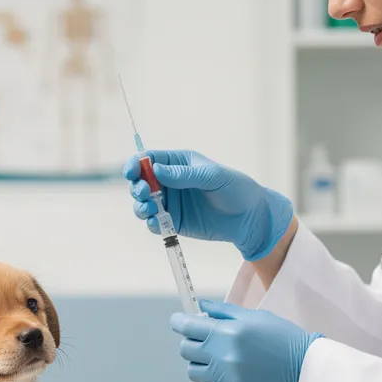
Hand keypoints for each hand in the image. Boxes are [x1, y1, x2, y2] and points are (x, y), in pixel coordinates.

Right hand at [123, 150, 293, 260]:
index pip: (149, 159)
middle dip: (137, 187)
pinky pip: (154, 222)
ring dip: (140, 206)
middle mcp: (169, 181)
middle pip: (140, 181)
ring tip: (149, 209)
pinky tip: (155, 222)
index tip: (132, 172)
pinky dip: (150, 222)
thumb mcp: (212, 176)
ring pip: (143, 203)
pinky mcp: (174, 221)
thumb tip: (155, 170)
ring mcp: (170, 202)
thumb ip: (184, 175)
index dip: (136, 163)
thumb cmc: (235, 189)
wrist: (249, 217)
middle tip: (144, 193)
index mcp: (178, 163)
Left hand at [171, 300, 321, 381]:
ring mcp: (224, 376)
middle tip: (206, 339)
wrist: (304, 367)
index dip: (179, 322)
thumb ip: (224, 311)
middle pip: (185, 349)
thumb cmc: (282, 337)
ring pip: (192, 370)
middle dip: (192, 341)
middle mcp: (221, 355)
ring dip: (200, 362)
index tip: (179, 321)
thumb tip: (201, 306)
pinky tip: (225, 372)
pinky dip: (210, 379)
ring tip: (217, 357)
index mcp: (227, 332)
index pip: (187, 327)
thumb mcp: (254, 316)